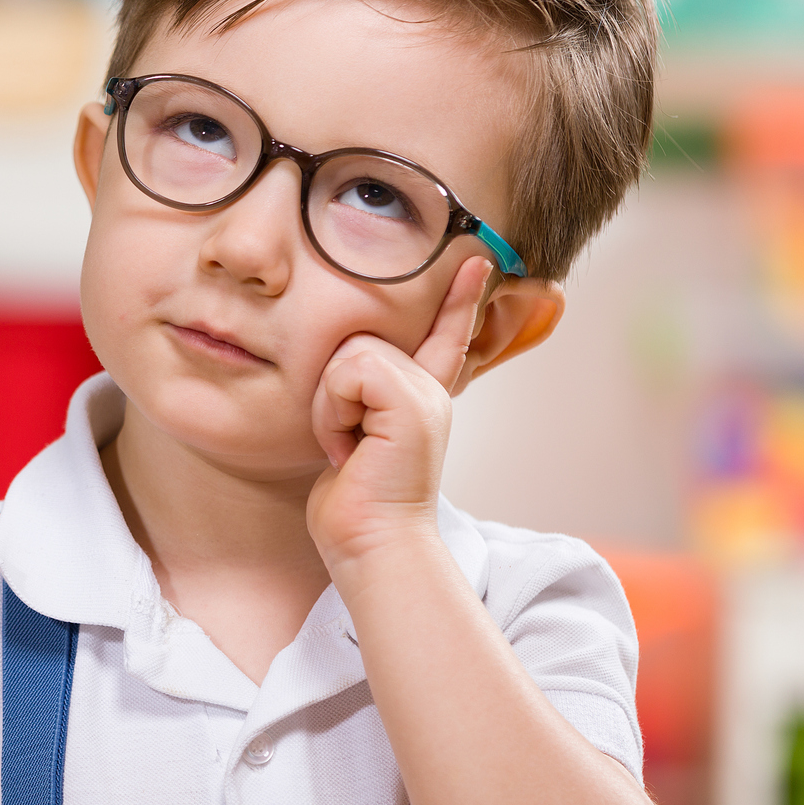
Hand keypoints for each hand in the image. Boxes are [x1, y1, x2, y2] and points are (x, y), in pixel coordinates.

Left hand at [306, 256, 493, 580]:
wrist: (372, 544)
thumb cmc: (354, 503)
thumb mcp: (354, 439)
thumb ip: (361, 402)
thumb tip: (346, 372)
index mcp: (420, 397)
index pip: (443, 336)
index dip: (458, 299)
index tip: (475, 259)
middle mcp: (429, 390)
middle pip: (358, 339)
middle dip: (331, 391)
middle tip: (345, 442)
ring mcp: (423, 395)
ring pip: (349, 354)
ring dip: (328, 405)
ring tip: (348, 447)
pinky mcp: (410, 404)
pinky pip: (347, 373)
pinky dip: (332, 411)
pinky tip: (348, 448)